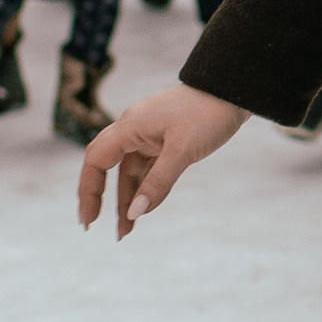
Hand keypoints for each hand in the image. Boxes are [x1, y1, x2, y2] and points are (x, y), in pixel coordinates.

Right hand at [79, 81, 248, 236]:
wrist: (233, 90)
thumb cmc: (207, 114)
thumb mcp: (182, 152)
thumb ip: (157, 183)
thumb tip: (133, 214)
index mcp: (130, 127)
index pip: (96, 161)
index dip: (88, 191)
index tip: (89, 220)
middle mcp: (134, 130)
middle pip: (106, 165)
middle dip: (99, 195)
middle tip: (93, 224)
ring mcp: (150, 134)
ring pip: (130, 171)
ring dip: (127, 198)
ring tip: (125, 230)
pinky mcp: (166, 140)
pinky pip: (149, 168)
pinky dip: (146, 187)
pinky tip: (145, 208)